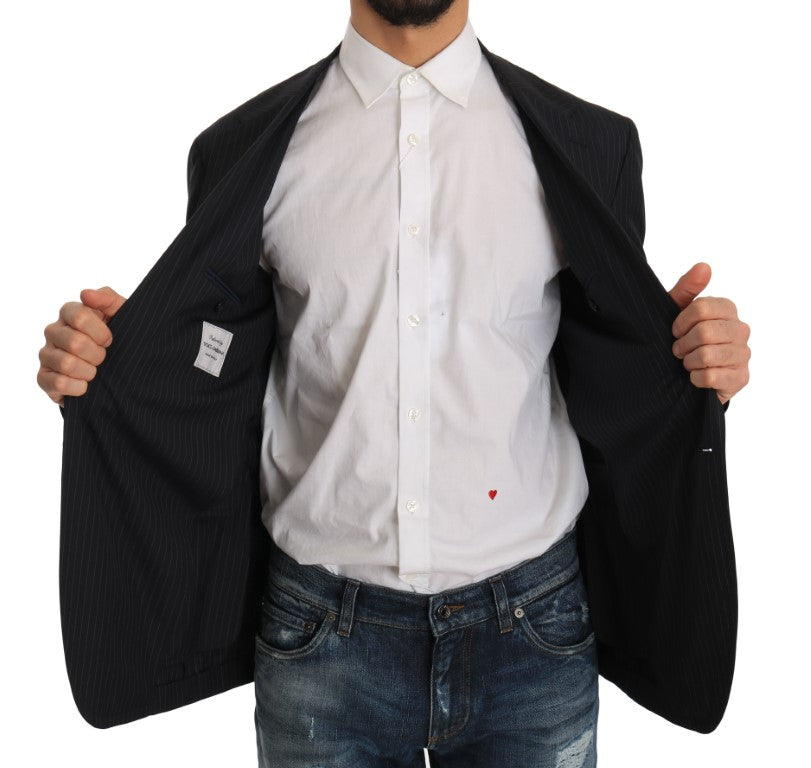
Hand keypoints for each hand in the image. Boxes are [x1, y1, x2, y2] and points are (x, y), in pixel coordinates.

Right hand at [37, 286, 127, 406]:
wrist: (120, 372)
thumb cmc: (119, 339)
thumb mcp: (122, 316)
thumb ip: (108, 300)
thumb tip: (86, 294)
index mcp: (70, 314)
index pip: (79, 316)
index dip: (100, 332)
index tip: (109, 340)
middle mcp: (53, 331)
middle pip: (74, 342)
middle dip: (97, 354)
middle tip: (104, 358)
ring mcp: (46, 355)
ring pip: (66, 364)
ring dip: (89, 371)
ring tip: (95, 372)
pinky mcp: (44, 378)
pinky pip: (59, 383)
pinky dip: (78, 387)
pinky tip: (85, 386)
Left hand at [668, 263, 749, 405]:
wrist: (682, 375)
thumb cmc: (681, 338)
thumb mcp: (675, 311)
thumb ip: (686, 288)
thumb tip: (704, 266)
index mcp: (727, 309)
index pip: (701, 307)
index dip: (681, 322)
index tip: (675, 331)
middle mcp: (741, 329)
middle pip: (704, 332)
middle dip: (682, 345)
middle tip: (679, 350)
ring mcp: (743, 353)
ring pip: (706, 355)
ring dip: (688, 362)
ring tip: (688, 362)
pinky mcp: (741, 377)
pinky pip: (710, 376)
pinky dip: (695, 378)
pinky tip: (696, 377)